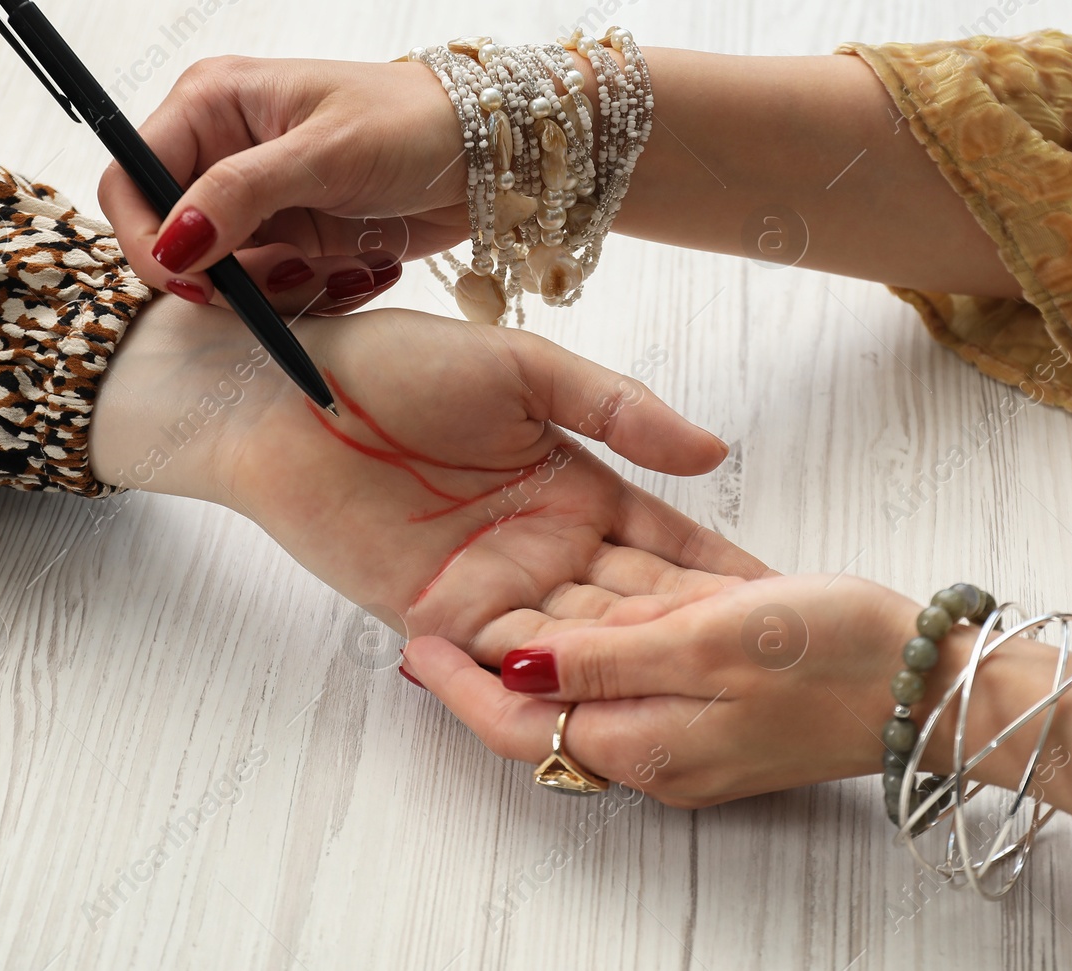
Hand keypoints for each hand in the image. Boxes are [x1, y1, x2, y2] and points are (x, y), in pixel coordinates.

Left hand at [89, 297, 767, 660]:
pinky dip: (549, 685)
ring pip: (582, 644)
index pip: (671, 546)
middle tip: (775, 681)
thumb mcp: (523, 366)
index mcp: (579, 486)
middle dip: (698, 644)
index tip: (792, 607)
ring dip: (637, 673)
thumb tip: (715, 453)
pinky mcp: (434, 617)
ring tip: (711, 708)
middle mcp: (545, 547)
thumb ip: (617, 408)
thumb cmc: (395, 362)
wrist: (280, 387)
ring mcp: (492, 587)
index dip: (726, 575)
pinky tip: (606, 708)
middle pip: (638, 609)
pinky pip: (503, 662)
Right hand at [97, 56, 467, 314]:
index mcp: (212, 105)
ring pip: (224, 277)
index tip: (191, 280)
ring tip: (336, 265)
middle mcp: (223, 152)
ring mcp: (259, 203)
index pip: (132, 178)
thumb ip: (240, 194)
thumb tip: (172, 242)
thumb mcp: (325, 154)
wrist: (489, 155)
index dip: (146, 237)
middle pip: (172, 239)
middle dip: (221, 275)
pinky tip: (361, 268)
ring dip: (277, 289)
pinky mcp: (295, 240)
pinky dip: (311, 294)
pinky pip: (274, 290)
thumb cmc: (413, 124)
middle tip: (285, 276)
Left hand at [402, 574, 924, 806]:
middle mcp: (655, 748)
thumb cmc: (834, 657)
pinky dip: (623, 630)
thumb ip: (605, 656)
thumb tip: (515, 663)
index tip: (410, 640)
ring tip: (509, 575)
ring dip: (561, 635)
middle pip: (552, 702)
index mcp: (643, 741)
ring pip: (599, 678)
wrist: (937, 685)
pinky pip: (649, 669)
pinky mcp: (721, 708)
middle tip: (449, 597)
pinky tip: (611, 587)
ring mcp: (690, 733)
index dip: (460, 683)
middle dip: (504, 653)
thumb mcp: (707, 640)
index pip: (519, 721)